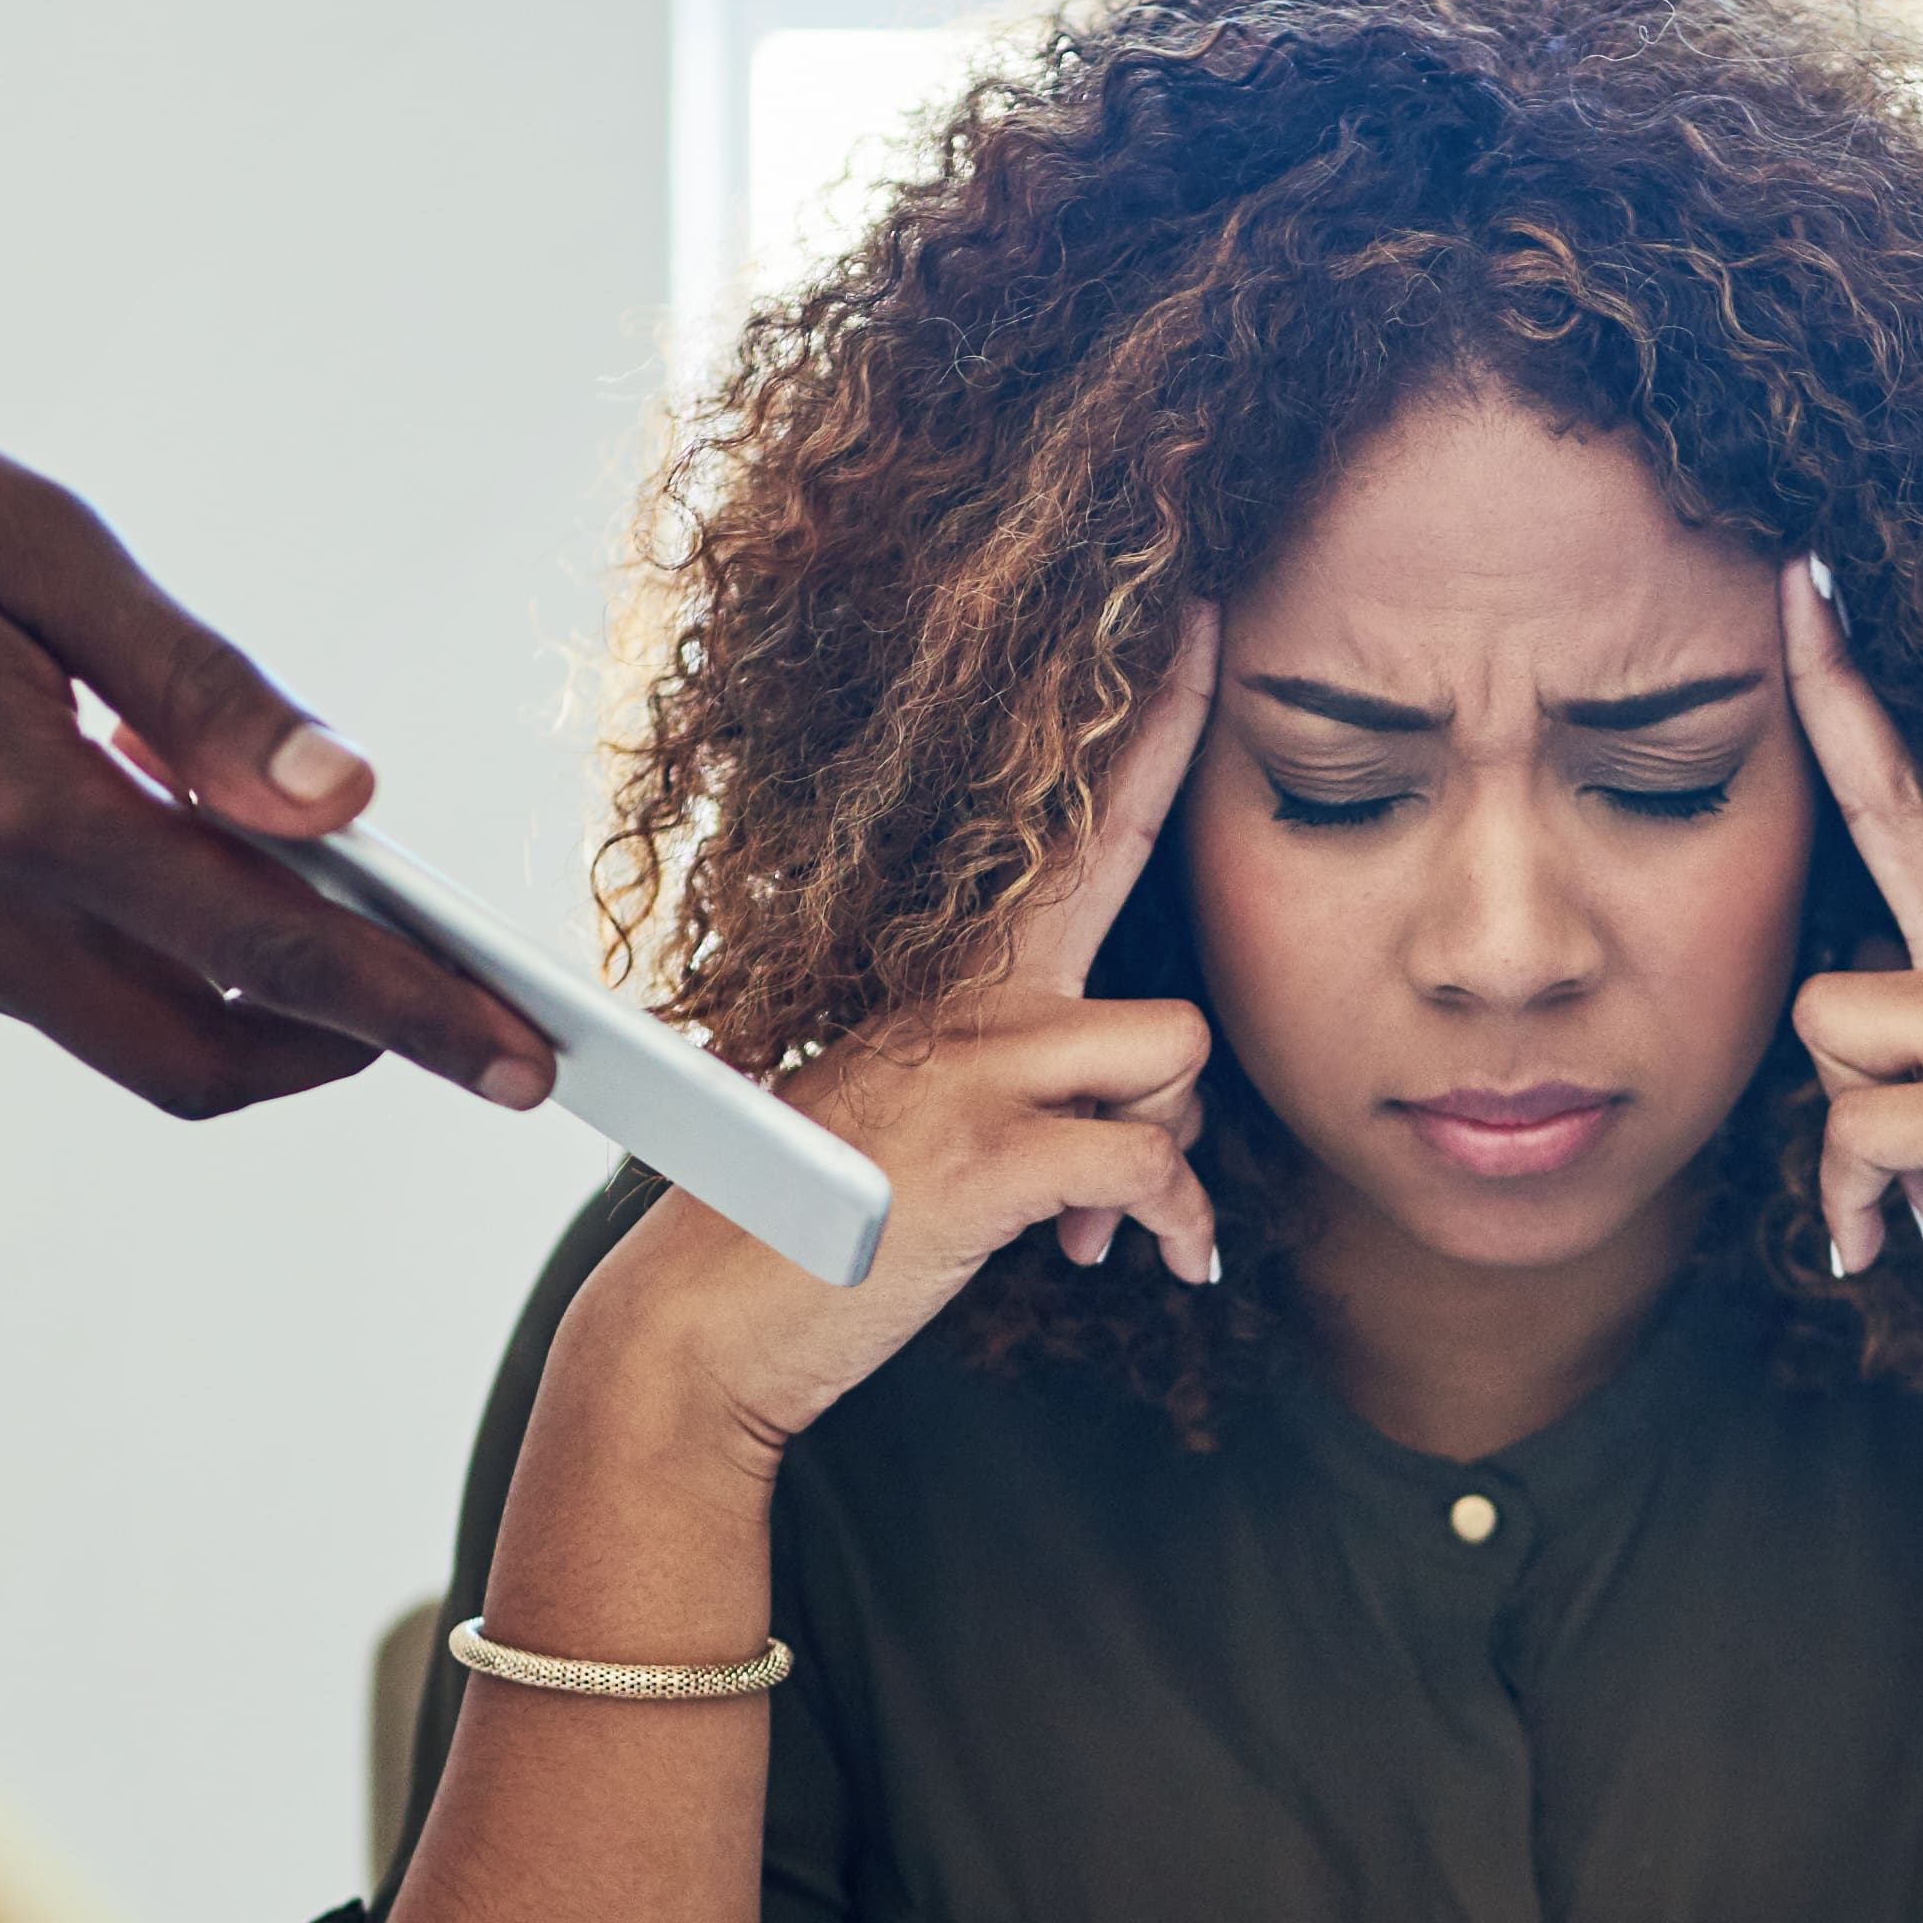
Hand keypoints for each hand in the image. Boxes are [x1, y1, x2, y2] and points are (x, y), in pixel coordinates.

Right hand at [0, 220, 552, 1123]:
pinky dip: (145, 958)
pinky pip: (44, 985)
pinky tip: (187, 866)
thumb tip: (337, 796)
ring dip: (246, 1009)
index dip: (414, 1015)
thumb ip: (191, 680)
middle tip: (464, 1028)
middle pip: (201, 1058)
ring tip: (349, 931)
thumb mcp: (29, 540)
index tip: (521, 1059)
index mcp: (10, 807)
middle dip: (349, 1056)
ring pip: (121, 1036)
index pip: (266, 955)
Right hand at [563, 613, 1225, 1466]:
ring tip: (1111, 1215)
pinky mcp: (992, 1155)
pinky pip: (1153, 1167)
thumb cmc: (816, 1216)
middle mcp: (968, 994)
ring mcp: (977, 1066)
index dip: (1146, 716)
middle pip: (1129, 877)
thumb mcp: (912, 1103)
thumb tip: (1136, 1116)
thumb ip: (1014, 1071)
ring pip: (1176, 1053)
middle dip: (1184, 831)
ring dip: (1170, 1146)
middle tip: (1212, 702)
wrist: (710, 1307)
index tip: (1194, 615)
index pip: (1067, 819)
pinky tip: (1151, 1262)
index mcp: (953, 973)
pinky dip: (1169, 1225)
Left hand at [1784, 568, 1922, 1469]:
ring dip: (1846, 1130)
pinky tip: (1907, 1245)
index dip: (1859, 701)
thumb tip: (1858, 1073)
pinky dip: (1857, 1203)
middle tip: (1793, 573)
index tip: (1808, 584)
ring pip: (1830, 1016)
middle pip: (1894, 816)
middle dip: (1832, 702)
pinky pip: (1854, 1127)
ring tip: (1921, 1197)